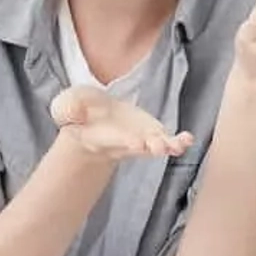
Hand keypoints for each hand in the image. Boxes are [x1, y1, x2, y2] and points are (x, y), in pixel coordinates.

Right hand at [51, 85, 193, 159]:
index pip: (115, 140)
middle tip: (159, 147)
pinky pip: (167, 140)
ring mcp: (141, 139)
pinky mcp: (152, 133)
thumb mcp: (66, 107)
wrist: (92, 121)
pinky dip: (178, 141)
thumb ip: (68, 108)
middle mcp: (124, 141)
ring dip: (168, 146)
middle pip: (139, 148)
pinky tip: (188, 138)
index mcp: (103, 136)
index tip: (136, 143)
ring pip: (157, 146)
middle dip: (149, 147)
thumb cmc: (79, 114)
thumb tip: (74, 111)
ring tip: (181, 144)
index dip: (126, 141)